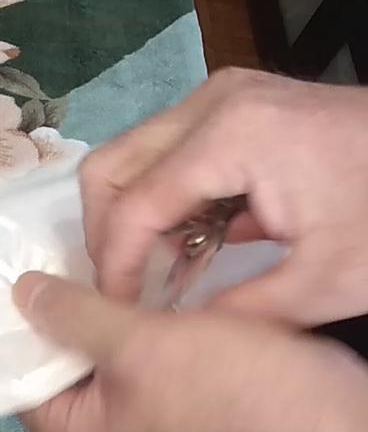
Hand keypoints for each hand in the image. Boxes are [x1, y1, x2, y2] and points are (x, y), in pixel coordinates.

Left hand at [14, 272, 367, 431]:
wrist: (324, 416)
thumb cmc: (224, 386)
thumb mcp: (136, 343)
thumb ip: (72, 315)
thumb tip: (19, 291)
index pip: (18, 381)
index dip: (13, 328)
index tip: (4, 276)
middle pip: (55, 368)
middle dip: (54, 315)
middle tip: (38, 254)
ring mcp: (137, 423)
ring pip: (96, 358)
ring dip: (93, 313)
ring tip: (72, 255)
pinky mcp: (173, 403)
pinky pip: (132, 358)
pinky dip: (126, 322)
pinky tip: (120, 277)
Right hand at [80, 68, 367, 325]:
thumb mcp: (326, 281)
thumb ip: (239, 310)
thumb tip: (175, 333)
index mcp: (229, 137)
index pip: (133, 205)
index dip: (114, 265)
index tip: (116, 311)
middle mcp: (211, 104)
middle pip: (111, 166)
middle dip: (106, 235)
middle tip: (126, 288)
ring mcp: (221, 98)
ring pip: (131, 156)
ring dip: (132, 217)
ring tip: (155, 273)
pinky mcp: (233, 105)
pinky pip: (168, 153)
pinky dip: (165, 200)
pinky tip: (187, 244)